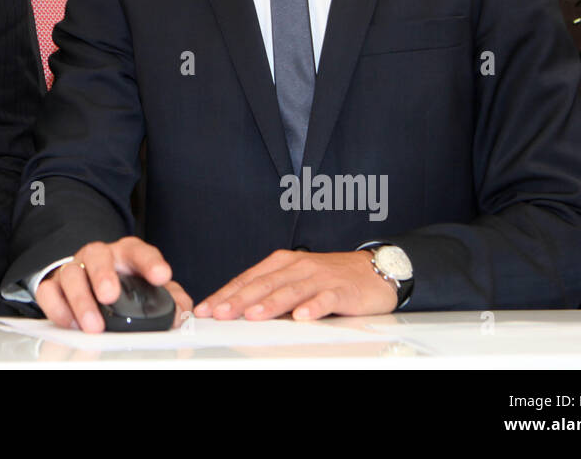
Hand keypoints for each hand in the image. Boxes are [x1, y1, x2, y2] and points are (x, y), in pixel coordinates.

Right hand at [34, 236, 192, 332]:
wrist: (89, 281)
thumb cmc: (124, 285)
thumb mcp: (149, 287)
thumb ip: (170, 298)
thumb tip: (182, 313)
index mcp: (125, 254)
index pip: (138, 251)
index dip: (150, 262)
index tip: (162, 276)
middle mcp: (98, 257)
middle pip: (97, 255)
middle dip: (103, 275)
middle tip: (110, 295)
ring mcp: (74, 269)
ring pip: (71, 274)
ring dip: (80, 299)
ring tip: (93, 324)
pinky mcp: (53, 285)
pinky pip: (48, 292)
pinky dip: (58, 308)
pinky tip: (71, 323)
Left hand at [194, 249, 397, 320]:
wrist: (374, 271)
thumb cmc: (330, 278)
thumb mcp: (295, 281)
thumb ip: (271, 294)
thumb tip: (239, 311)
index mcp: (282, 264)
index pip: (247, 279)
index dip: (225, 294)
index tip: (206, 309)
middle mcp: (297, 267)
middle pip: (263, 284)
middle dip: (238, 300)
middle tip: (219, 314)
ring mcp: (319, 278)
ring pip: (290, 290)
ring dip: (270, 304)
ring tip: (252, 316)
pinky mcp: (341, 290)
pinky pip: (325, 299)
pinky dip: (312, 307)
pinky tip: (301, 317)